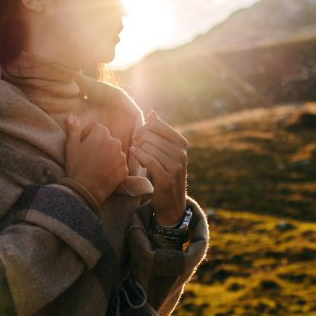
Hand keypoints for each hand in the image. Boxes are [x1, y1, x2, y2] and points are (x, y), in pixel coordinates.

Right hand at [65, 113, 128, 206]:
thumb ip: (74, 129)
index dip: (88, 134)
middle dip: (100, 144)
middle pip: (107, 139)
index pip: (96, 127)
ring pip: (115, 151)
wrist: (85, 189)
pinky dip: (114, 167)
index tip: (83, 144)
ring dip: (108, 155)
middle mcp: (115, 142)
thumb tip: (71, 116)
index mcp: (102, 133)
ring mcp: (121, 156)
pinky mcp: (125, 169)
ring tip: (97, 166)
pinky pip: (119, 164)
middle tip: (90, 156)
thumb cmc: (77, 166)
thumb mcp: (72, 146)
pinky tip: (104, 173)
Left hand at [128, 110, 186, 224]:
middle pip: (150, 135)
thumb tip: (152, 113)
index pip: (157, 124)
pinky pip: (149, 160)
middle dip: (138, 140)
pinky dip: (139, 156)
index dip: (143, 128)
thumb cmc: (165, 172)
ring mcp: (176, 166)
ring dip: (137, 150)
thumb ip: (160, 132)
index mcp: (181, 143)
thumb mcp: (165, 151)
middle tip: (135, 148)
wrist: (172, 202)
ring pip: (148, 147)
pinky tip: (134, 156)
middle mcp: (181, 153)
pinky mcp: (167, 178)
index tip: (138, 137)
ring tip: (136, 155)